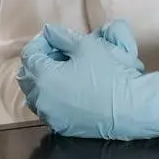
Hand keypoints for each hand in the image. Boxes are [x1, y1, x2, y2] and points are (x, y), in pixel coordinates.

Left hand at [19, 20, 158, 140]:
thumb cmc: (109, 74)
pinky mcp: (62, 127)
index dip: (39, 42)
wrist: (131, 107)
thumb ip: (62, 36)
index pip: (29, 55)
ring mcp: (50, 116)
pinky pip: (48, 109)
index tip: (53, 37)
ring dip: (42, 80)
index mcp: (43, 77)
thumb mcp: (86, 46)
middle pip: (27, 76)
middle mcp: (41, 99)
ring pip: (35, 95)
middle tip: (56, 52)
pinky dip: (51, 97)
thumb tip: (48, 31)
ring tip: (61, 70)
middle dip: (38, 61)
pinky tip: (68, 88)